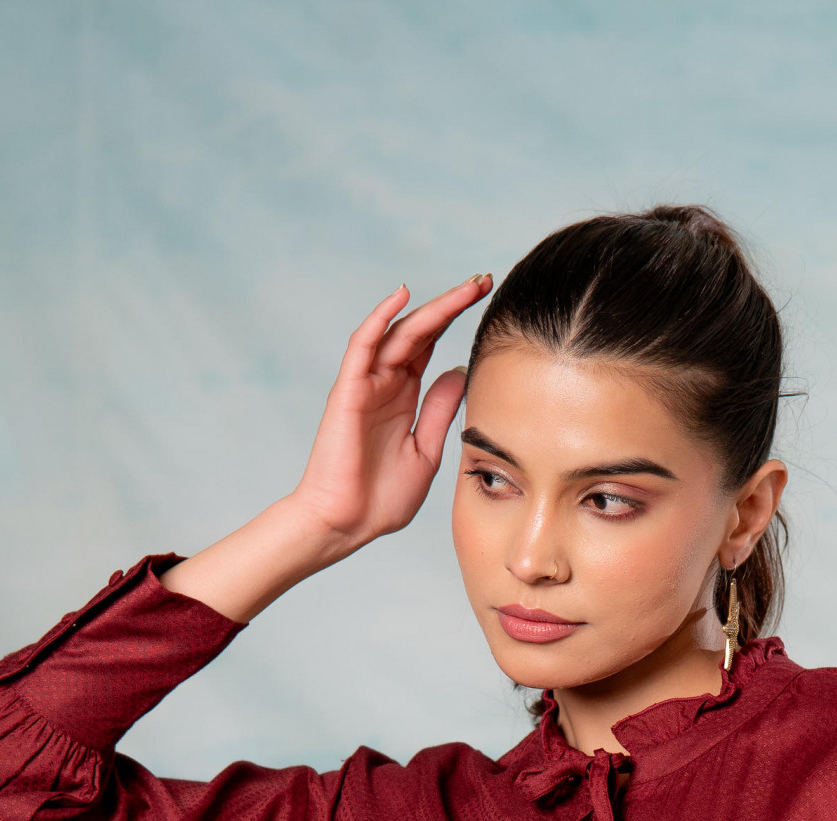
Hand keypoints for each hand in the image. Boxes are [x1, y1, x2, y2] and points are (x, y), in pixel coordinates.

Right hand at [160, 274, 489, 621]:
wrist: (347, 524)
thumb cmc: (381, 499)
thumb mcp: (426, 451)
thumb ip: (439, 411)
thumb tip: (460, 372)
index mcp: (405, 396)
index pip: (432, 346)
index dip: (457, 321)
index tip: (489, 301)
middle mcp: (386, 383)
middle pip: (420, 331)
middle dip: (452, 304)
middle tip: (483, 280)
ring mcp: (366, 384)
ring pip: (399, 332)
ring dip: (431, 307)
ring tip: (466, 288)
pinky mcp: (349, 390)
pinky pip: (363, 345)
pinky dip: (380, 317)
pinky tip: (403, 296)